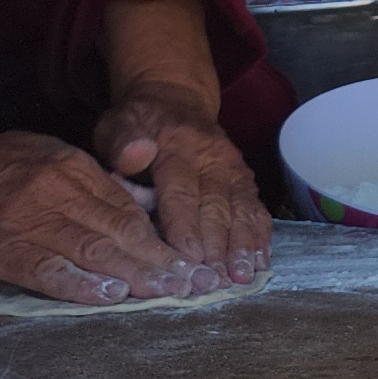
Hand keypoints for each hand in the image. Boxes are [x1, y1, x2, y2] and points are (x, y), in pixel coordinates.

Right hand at [0, 122, 199, 304]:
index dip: (163, 238)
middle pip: (121, 231)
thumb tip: (141, 200)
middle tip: (196, 286)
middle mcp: (57, 192)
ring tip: (168, 294)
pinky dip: (82, 285)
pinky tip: (109, 297)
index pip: (129, 209)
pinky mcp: (2, 249)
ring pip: (94, 250)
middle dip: (162, 261)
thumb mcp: (45, 155)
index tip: (191, 261)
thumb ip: (91, 180)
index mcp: (71, 168)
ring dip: (136, 276)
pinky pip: (50, 270)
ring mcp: (29, 221)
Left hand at [96, 82, 271, 291]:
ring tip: (242, 277)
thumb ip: (122, 142)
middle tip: (216, 280)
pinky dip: (260, 235)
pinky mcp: (244, 177)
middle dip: (217, 246)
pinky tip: (260, 262)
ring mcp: (232, 166)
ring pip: (241, 208)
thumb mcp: (117, 124)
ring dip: (243, 245)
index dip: (184, 226)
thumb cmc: (138, 123)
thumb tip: (135, 155)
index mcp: (177, 145)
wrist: (174, 98)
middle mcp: (212, 155)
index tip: (187, 259)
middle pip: (216, 205)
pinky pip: (256, 207)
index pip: (181, 190)